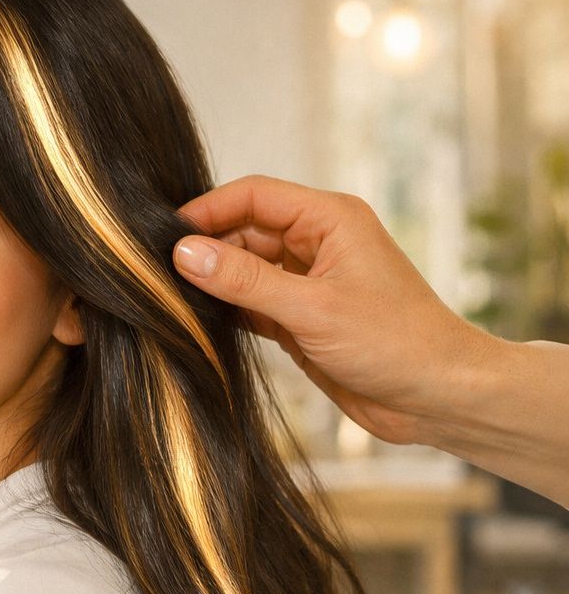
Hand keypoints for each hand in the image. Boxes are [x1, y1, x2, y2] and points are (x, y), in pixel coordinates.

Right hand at [171, 175, 491, 446]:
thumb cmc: (396, 343)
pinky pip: (250, 302)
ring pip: (242, 268)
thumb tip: (183, 252)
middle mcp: (316, 243)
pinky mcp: (299, 318)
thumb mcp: (312, 309)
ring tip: (169, 300)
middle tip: (156, 275)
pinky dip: (225, 310)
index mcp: (330, 219)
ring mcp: (307, 282)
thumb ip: (245, 280)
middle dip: (203, 249)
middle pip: (242, 230)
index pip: (253, 195)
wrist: (438, 397)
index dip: (206, 211)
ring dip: (211, 283)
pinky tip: (197, 322)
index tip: (162, 235)